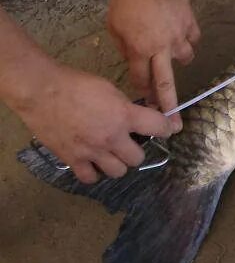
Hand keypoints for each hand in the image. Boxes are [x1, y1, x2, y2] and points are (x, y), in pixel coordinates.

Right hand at [18, 64, 176, 183]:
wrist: (41, 91)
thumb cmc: (77, 84)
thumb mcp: (110, 89)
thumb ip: (125, 107)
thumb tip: (138, 116)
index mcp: (124, 116)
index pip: (158, 128)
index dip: (165, 128)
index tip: (165, 129)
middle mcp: (111, 138)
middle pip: (137, 158)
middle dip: (136, 150)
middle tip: (128, 143)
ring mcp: (91, 151)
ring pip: (118, 172)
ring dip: (118, 163)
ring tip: (111, 154)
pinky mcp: (72, 159)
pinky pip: (90, 178)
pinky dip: (94, 172)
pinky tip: (92, 163)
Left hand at [107, 0, 199, 130]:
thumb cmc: (127, 0)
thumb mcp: (114, 25)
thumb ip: (124, 46)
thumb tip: (133, 57)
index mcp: (139, 51)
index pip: (141, 80)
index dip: (141, 92)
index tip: (143, 102)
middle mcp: (162, 50)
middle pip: (166, 84)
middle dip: (169, 107)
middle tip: (175, 125)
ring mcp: (180, 38)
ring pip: (184, 59)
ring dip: (177, 60)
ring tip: (171, 55)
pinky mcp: (191, 24)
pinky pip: (192, 39)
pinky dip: (187, 40)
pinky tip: (180, 34)